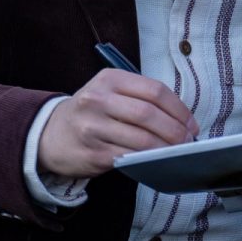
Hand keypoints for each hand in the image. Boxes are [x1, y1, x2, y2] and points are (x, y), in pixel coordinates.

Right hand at [37, 69, 198, 179]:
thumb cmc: (91, 112)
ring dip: (165, 148)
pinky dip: (148, 160)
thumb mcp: (109, 92)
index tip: (191, 124)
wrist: (51, 134)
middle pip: (149, 114)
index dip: (179, 109)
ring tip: (176, 152)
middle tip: (187, 141)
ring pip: (141, 139)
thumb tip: (181, 119)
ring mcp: (93, 127)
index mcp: (109, 79)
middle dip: (175, 130)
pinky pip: (129, 157)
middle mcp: (98, 99)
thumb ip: (140, 98)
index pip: (154, 91)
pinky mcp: (93, 153)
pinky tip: (156, 160)